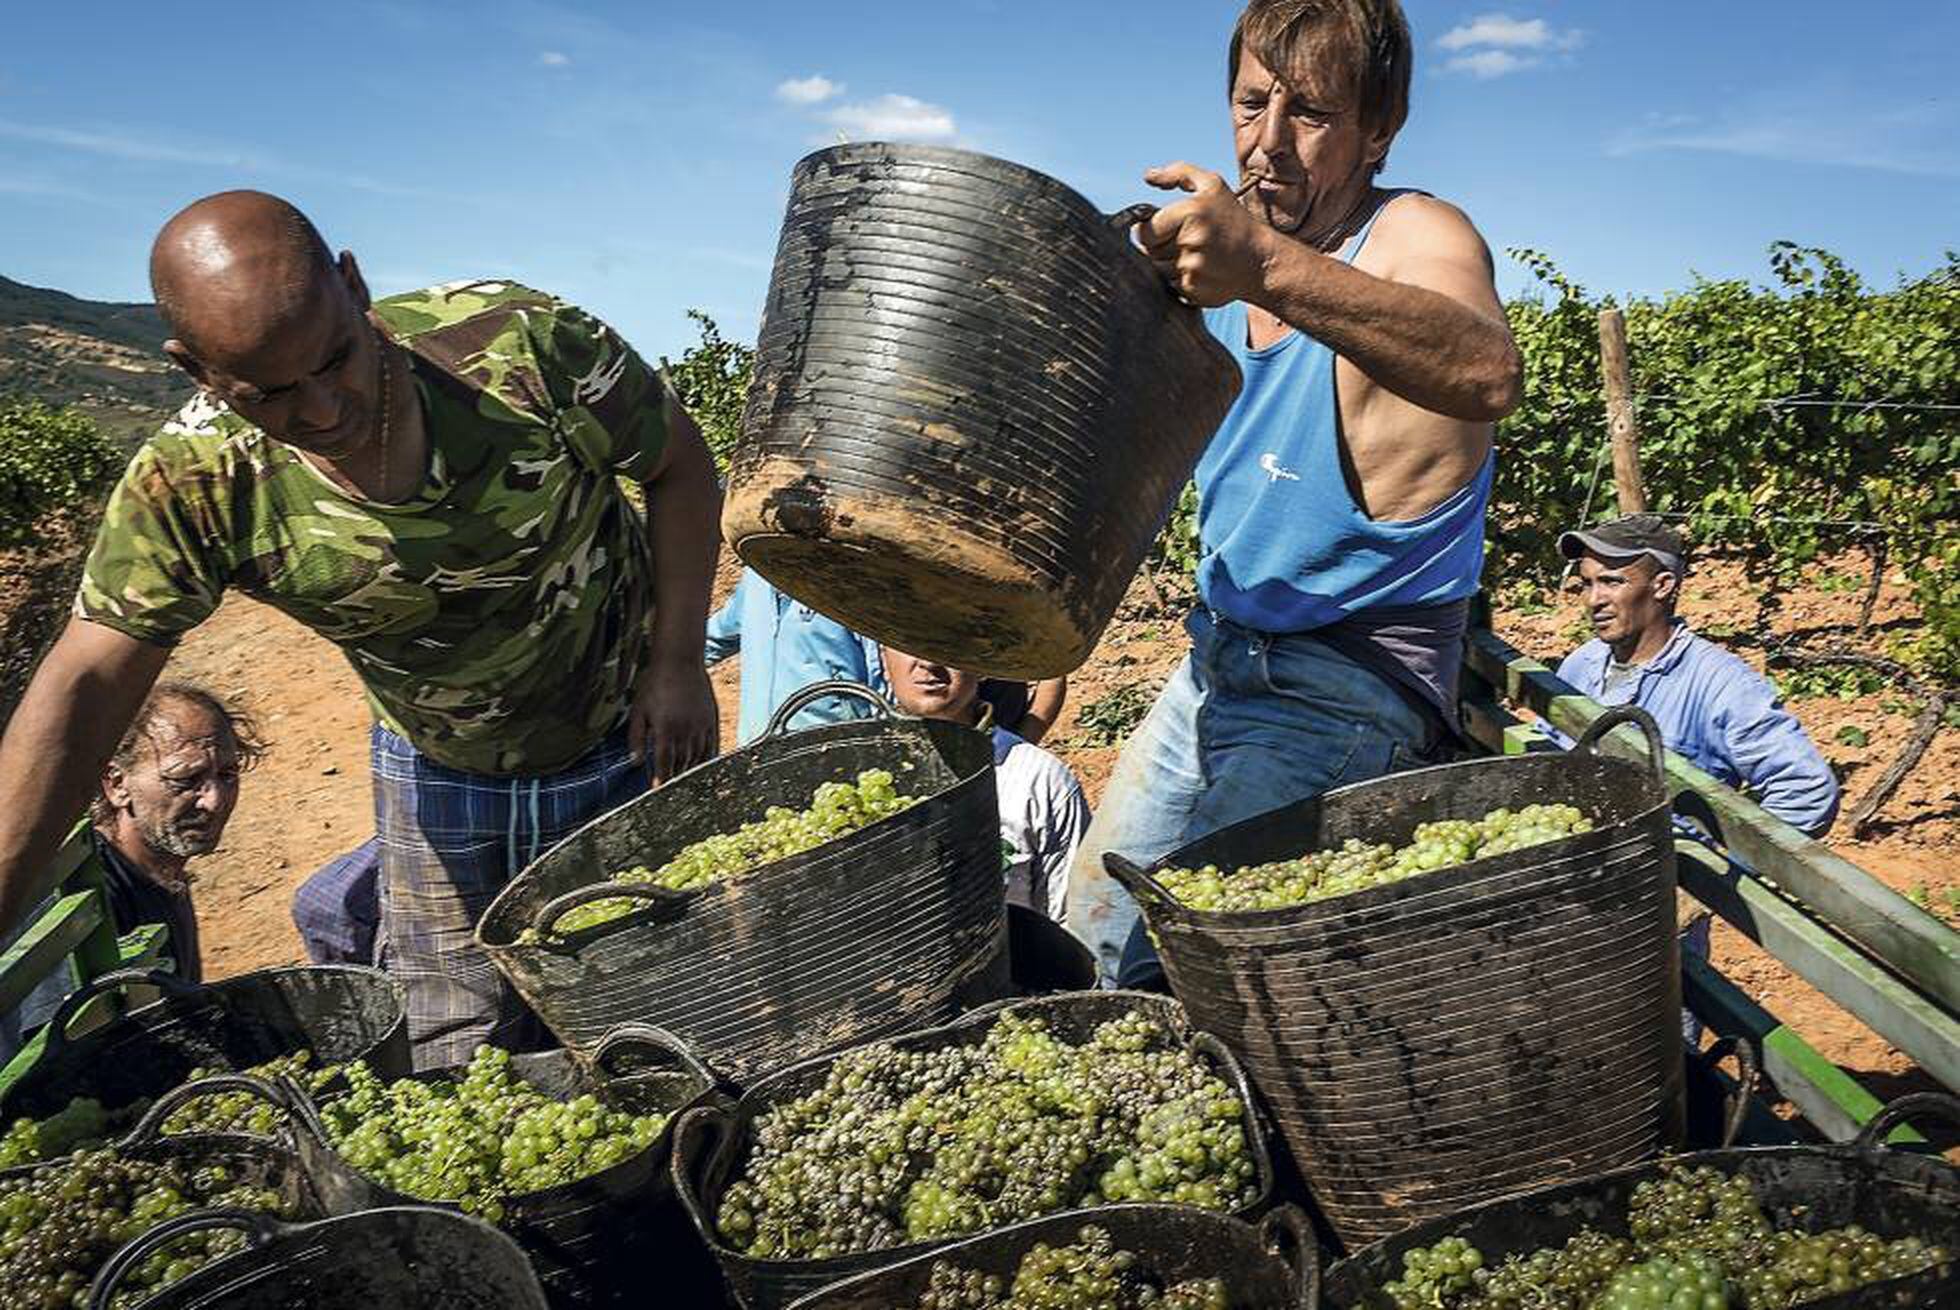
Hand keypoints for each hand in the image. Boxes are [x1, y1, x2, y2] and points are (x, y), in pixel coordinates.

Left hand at [628, 658, 719, 783]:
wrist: (680, 661)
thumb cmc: (654, 684)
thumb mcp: (638, 710)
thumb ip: (637, 738)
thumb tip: (635, 763)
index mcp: (666, 729)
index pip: (665, 762)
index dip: (662, 779)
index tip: (657, 791)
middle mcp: (686, 730)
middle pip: (682, 763)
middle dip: (676, 779)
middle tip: (671, 792)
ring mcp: (701, 725)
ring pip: (697, 757)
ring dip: (690, 772)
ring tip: (685, 784)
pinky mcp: (711, 719)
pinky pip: (711, 745)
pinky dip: (706, 759)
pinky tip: (702, 767)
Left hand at [1135, 162, 1274, 307]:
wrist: (1260, 259)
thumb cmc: (1234, 220)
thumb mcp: (1212, 185)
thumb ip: (1179, 173)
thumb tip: (1148, 176)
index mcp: (1189, 212)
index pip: (1144, 231)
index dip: (1152, 231)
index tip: (1167, 229)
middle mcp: (1189, 240)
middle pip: (1149, 251)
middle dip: (1161, 246)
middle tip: (1185, 242)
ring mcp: (1191, 267)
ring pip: (1159, 270)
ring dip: (1170, 264)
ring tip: (1196, 256)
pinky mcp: (1194, 289)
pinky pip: (1171, 285)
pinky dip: (1181, 280)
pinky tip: (1201, 271)